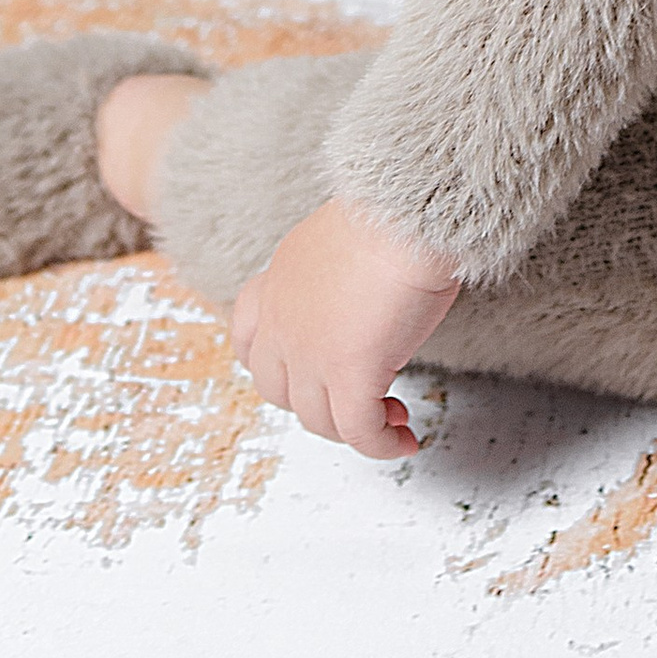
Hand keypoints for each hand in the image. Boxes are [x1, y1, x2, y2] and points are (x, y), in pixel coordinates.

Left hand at [230, 196, 460, 459]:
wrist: (407, 212)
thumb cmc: (393, 212)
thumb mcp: (342, 237)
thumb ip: (334, 274)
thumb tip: (364, 293)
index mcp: (278, 282)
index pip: (249, 340)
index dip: (276, 367)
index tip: (309, 373)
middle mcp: (281, 323)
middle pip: (279, 390)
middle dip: (317, 401)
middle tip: (360, 394)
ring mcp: (309, 354)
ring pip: (318, 420)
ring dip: (355, 428)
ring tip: (394, 419)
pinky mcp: (349, 374)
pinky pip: (360, 431)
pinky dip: (381, 445)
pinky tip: (405, 441)